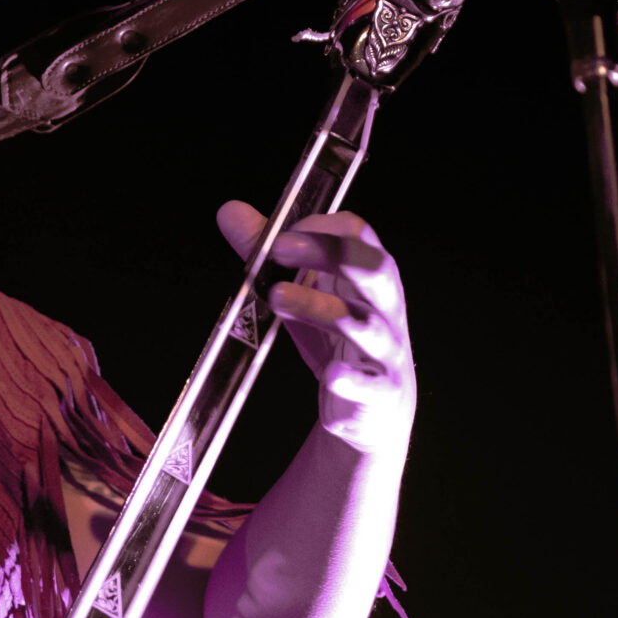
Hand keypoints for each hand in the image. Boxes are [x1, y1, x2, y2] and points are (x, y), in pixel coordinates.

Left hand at [218, 200, 414, 457]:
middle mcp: (385, 306)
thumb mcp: (304, 292)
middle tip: (279, 249)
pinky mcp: (382, 391)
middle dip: (329, 253)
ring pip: (365, 325)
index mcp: (368, 274)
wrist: (374, 406)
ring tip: (277, 297)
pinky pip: (369, 384)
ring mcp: (387, 349)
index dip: (319, 227)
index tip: (279, 236)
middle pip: (374, 269)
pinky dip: (349, 380)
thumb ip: (270, 256)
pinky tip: (329, 375)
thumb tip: (230, 211)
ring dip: (320, 308)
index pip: (358, 233)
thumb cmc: (337, 339)